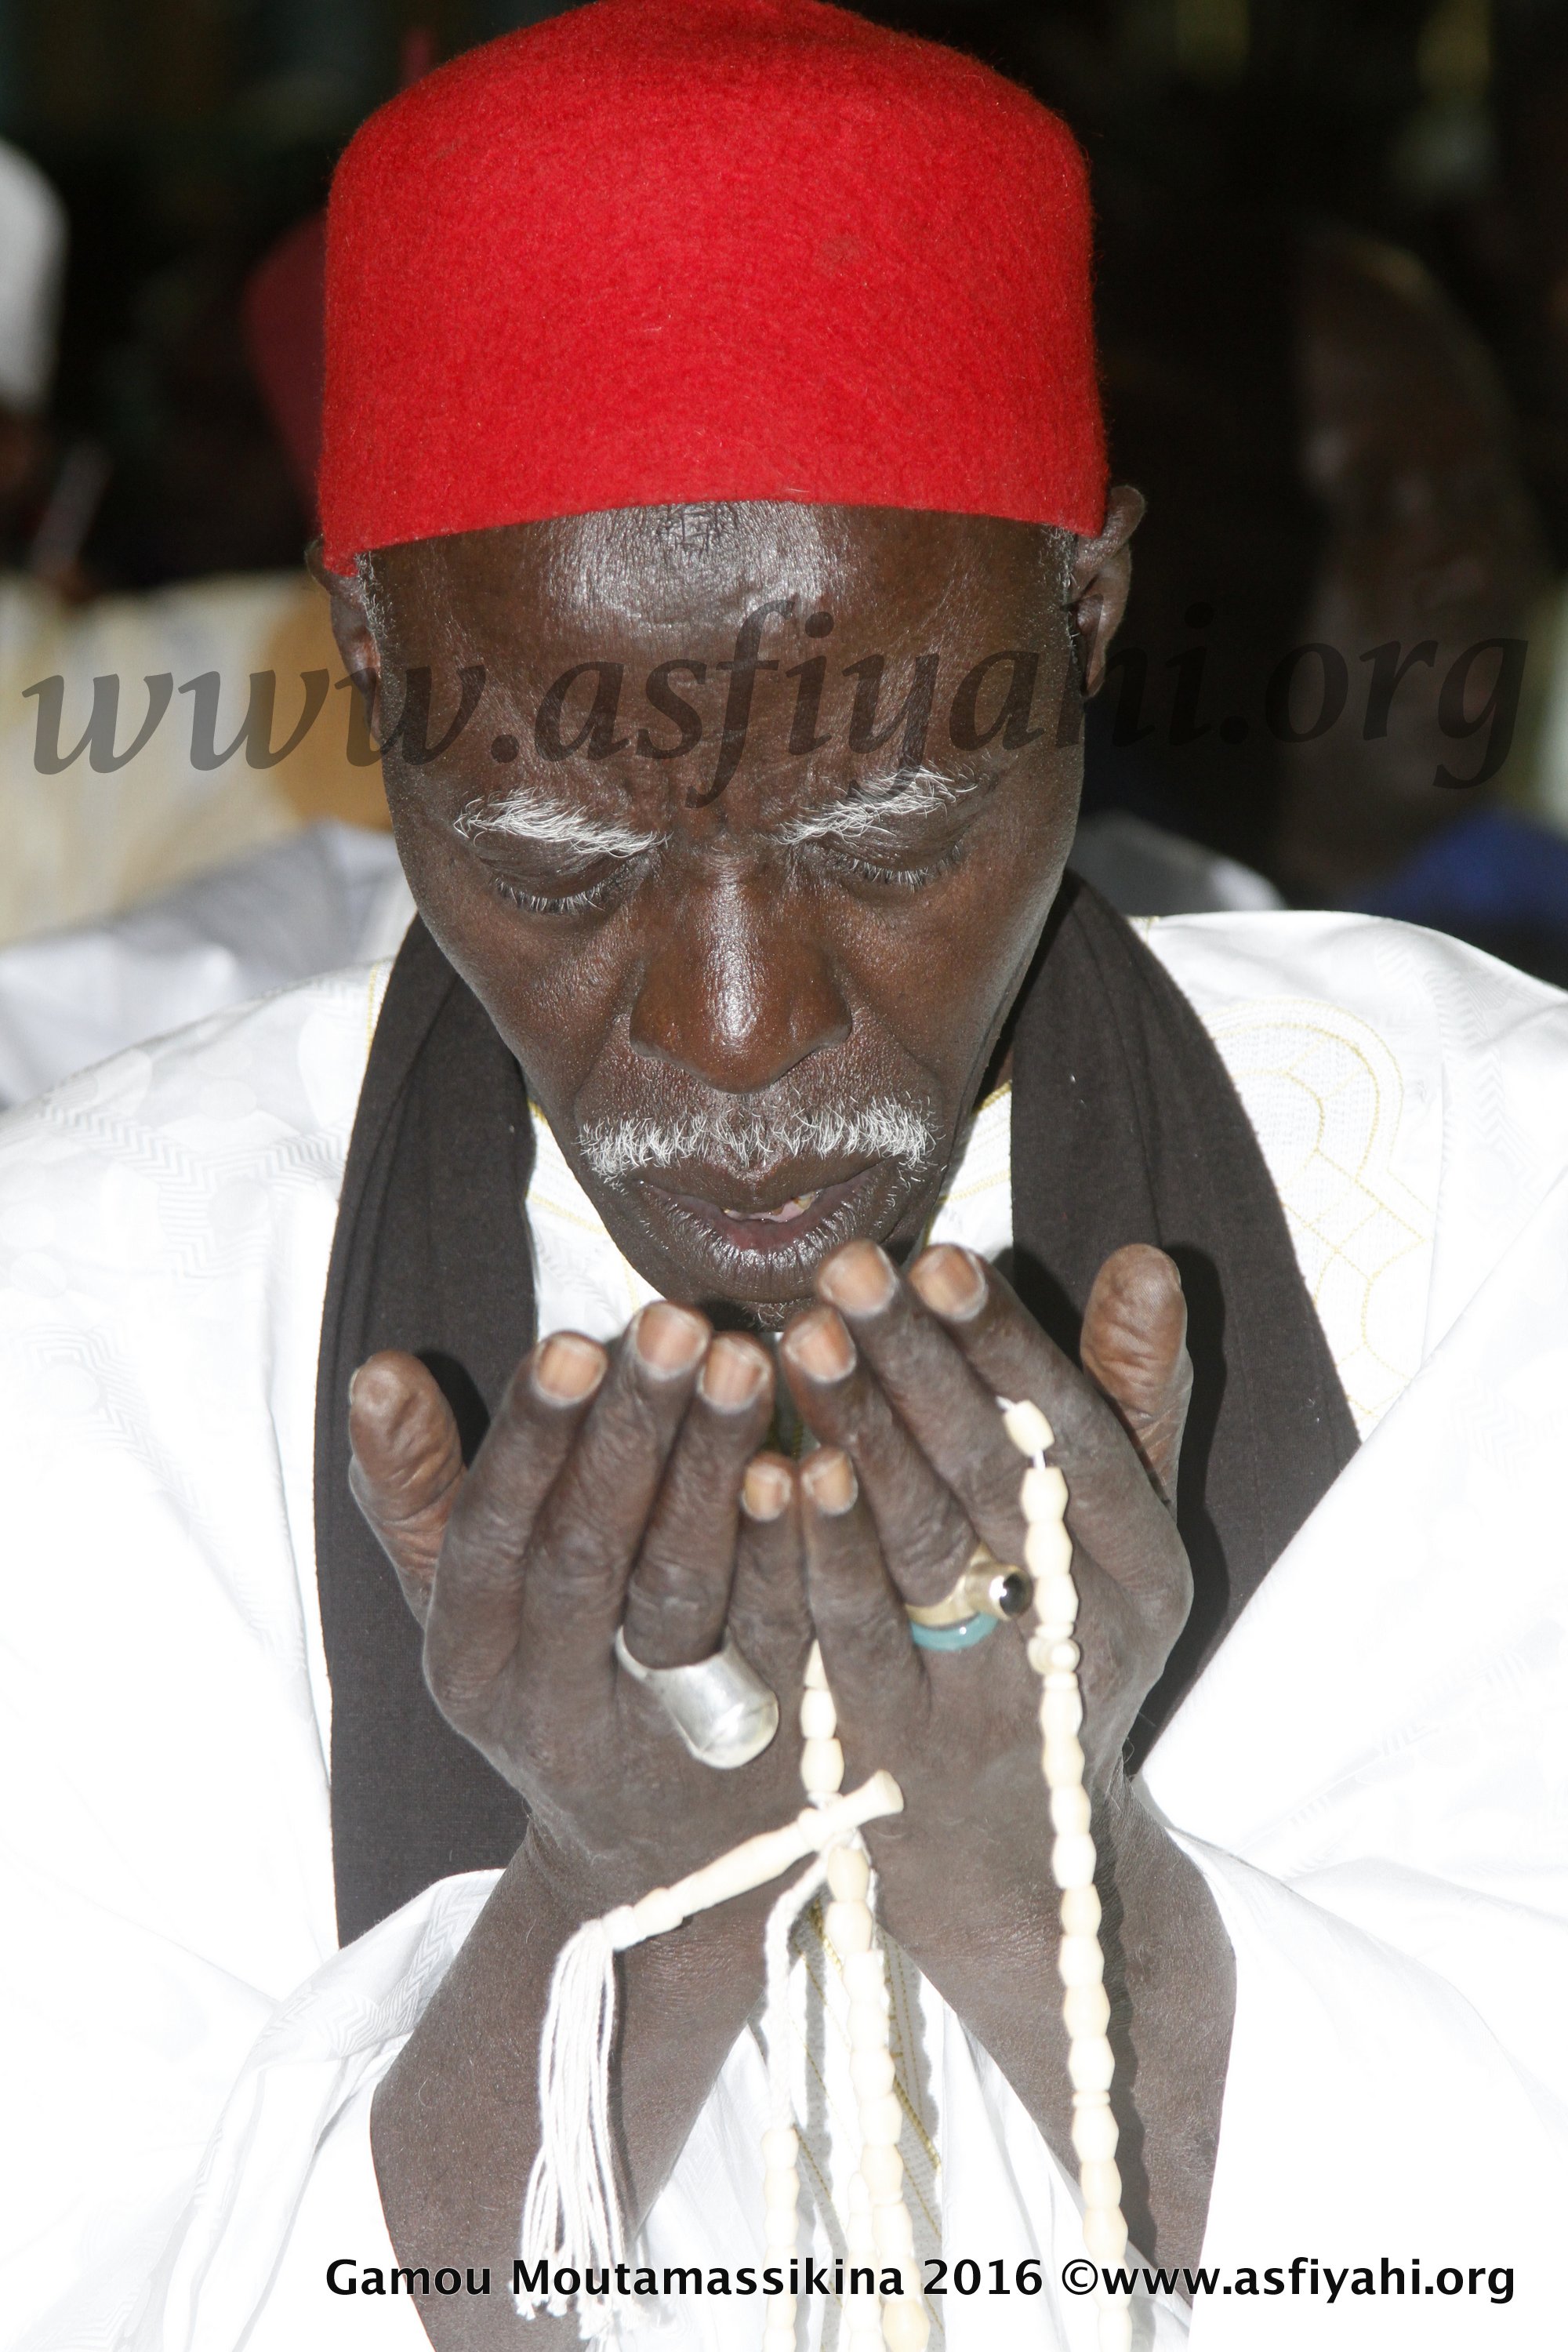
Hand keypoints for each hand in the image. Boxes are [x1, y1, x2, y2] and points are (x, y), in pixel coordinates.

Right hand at [347, 1305, 811, 1914]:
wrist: (657, 1861)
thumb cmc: (548, 1673)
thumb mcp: (463, 1603)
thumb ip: (415, 1490)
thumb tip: (379, 1372)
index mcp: (471, 1661)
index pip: (488, 1540)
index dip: (530, 1440)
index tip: (573, 1342)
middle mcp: (555, 1707)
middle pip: (589, 1560)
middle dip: (630, 1433)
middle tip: (673, 1323)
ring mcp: (663, 1731)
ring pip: (684, 1594)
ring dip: (713, 1471)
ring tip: (743, 1364)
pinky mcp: (766, 1735)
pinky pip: (776, 1633)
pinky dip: (789, 1548)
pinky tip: (807, 1464)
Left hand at [777, 1237, 1193, 1959]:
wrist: (1020, 1860)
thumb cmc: (1061, 1645)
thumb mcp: (1118, 1534)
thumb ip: (1129, 1399)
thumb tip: (1144, 1260)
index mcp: (1137, 1568)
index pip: (1076, 1438)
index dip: (1008, 1344)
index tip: (941, 1256)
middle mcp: (1077, 1636)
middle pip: (992, 1484)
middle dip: (916, 1366)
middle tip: (845, 1271)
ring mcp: (983, 1701)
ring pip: (917, 1555)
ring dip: (858, 1440)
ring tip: (798, 1340)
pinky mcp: (892, 1750)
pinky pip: (846, 1637)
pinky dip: (809, 1552)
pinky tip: (770, 1470)